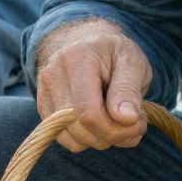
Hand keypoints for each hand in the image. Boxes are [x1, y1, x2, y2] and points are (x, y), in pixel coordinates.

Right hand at [33, 20, 151, 151]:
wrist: (87, 41)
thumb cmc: (114, 53)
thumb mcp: (132, 62)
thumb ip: (129, 89)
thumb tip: (126, 118)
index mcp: (77, 59)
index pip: (89, 112)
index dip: (116, 129)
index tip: (138, 124)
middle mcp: (53, 75)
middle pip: (80, 128)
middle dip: (113, 135)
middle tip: (134, 124)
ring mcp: (44, 92)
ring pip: (72, 138)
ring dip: (100, 139)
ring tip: (116, 121)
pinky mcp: (43, 107)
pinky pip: (65, 139)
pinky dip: (86, 139)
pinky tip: (99, 122)